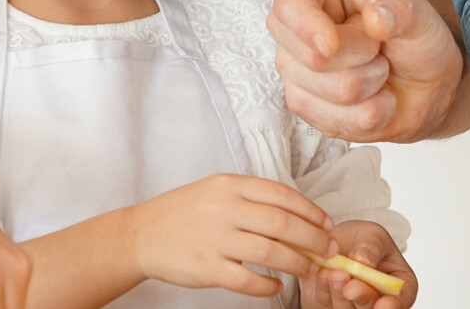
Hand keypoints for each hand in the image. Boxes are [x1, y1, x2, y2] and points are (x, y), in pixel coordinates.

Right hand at [128, 173, 336, 296]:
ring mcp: (215, 239)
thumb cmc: (183, 213)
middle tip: (329, 251)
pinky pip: (248, 280)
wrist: (140, 234)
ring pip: (271, 252)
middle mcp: (224, 209)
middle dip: (314, 239)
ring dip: (298, 264)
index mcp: (229, 185)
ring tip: (309, 270)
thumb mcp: (215, 192)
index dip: (312, 212)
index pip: (282, 195)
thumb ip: (252, 200)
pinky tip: (276, 285)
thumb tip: (300, 219)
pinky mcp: (206, 267)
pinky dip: (269, 285)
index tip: (327, 226)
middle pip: (284, 224)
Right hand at [268, 0, 463, 142]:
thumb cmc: (412, 39)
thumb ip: (401, 9)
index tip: (332, 45)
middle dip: (364, 57)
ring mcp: (294, 69)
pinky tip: (376, 98)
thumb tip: (375, 18)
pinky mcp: (303, 106)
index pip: (289, 3)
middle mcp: (293, 27)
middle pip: (313, 57)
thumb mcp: (418, 13)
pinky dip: (371, 113)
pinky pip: (337, 120)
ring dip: (373, 83)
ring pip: (333, 90)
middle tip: (379, 47)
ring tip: (379, 70)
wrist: (426, 85)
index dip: (307, 26)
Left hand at [300, 221, 416, 308]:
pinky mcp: (329, 307)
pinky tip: (322, 274)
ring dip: (339, 294)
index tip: (383, 304)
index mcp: (398, 287)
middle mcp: (377, 302)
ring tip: (334, 272)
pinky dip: (323, 290)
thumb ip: (371, 247)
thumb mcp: (372, 234)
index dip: (393, 306)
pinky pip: (325, 304)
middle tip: (351, 286)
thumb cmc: (360, 241)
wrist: (332, 243)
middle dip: (362, 299)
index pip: (401, 301)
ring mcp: (352, 308)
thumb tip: (364, 261)